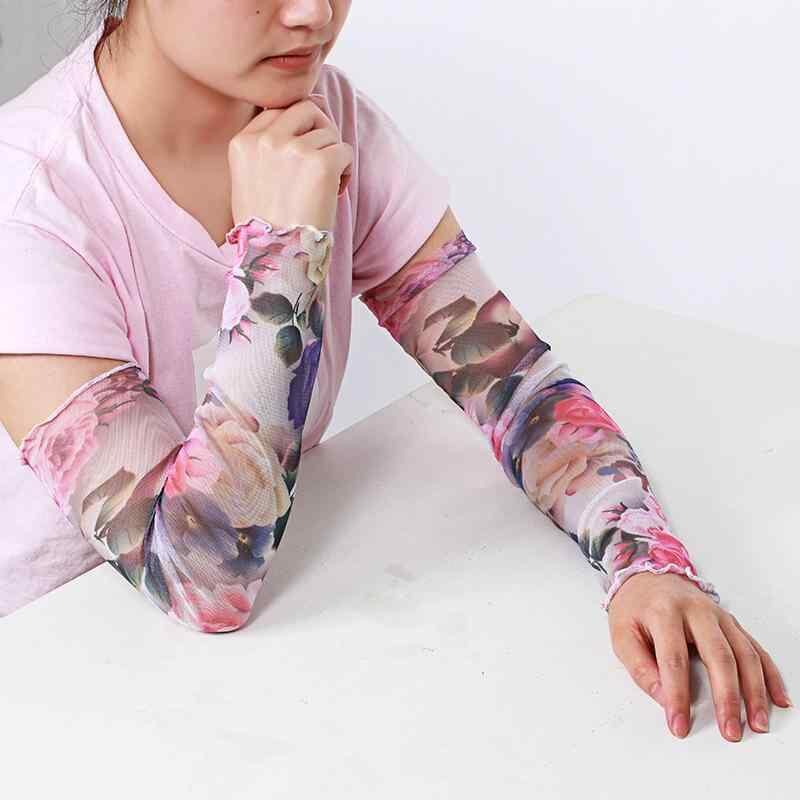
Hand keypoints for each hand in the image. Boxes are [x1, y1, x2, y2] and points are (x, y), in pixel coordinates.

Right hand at [228, 97, 352, 231]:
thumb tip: (310, 106)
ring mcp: (293, 149)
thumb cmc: (267, 226)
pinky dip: (346, 171)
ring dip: (333, 157)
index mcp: (243, 142)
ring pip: (329, 133)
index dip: (297, 129)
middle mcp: (266, 140)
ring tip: (325, 187)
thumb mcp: (249, 179)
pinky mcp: (321, 163)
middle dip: (319, 130)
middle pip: (305, 109)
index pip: (278, 110)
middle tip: (322, 161)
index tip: (300, 157)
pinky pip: (345, 151)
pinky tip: (334, 192)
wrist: (278, 257)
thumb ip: (266, 146)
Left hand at [607, 570, 791, 740]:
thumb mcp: (621, 633)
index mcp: (663, 611)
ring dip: (755, 692)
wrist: (647, 577)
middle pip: (718, 656)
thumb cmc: (635, 608)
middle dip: (727, 698)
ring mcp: (718, 615)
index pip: (673, 659)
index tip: (679, 724)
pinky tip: (776, 698)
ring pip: (744, 654)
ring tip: (757, 722)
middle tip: (730, 731)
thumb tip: (663, 698)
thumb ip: (639, 667)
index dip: (677, 696)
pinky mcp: (731, 622)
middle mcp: (696, 610)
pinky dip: (769, 675)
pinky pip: (755, 649)